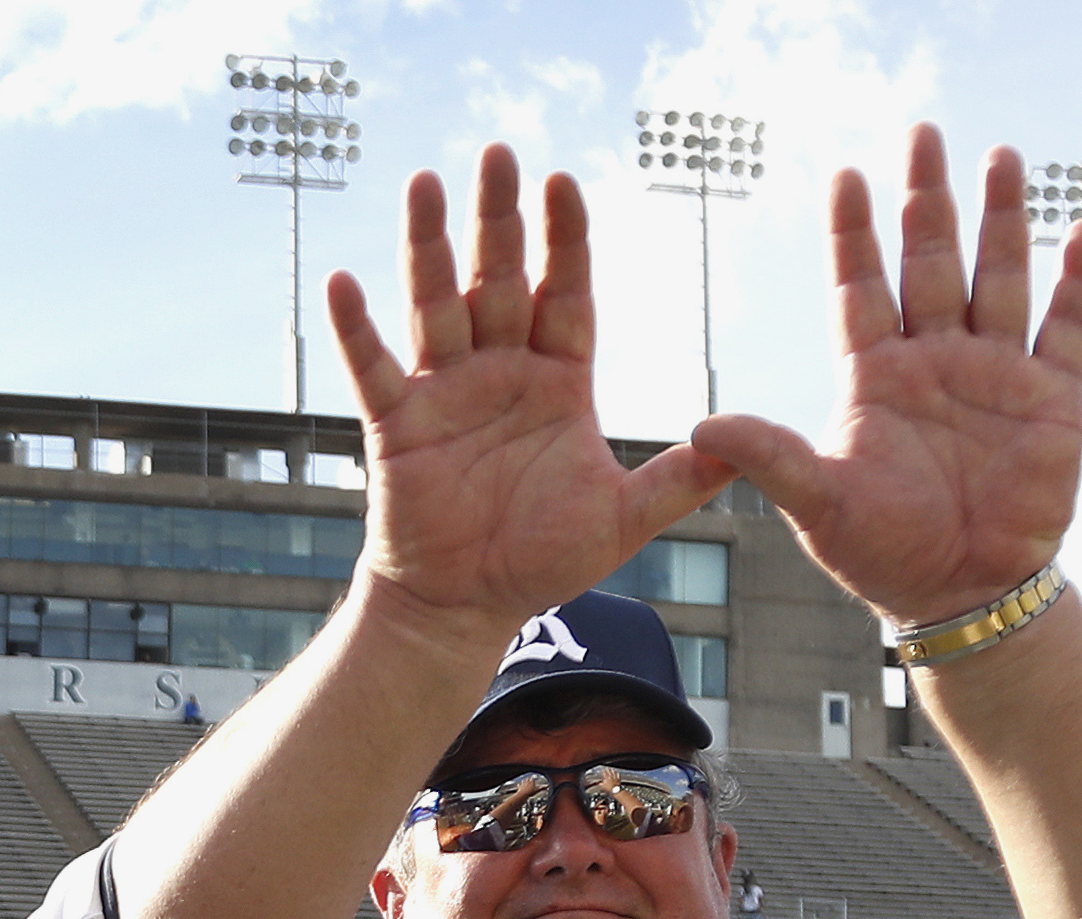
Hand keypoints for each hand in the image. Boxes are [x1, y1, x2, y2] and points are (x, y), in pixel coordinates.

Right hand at [328, 147, 733, 634]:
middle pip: (499, 280)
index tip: (564, 183)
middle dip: (500, 219)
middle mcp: (500, 370)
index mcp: (557, 380)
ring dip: (429, 246)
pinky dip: (356, 328)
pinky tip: (341, 282)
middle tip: (499, 153)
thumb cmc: (542, 558)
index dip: (565, 242)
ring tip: (425, 184)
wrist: (468, 603)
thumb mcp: (622, 519)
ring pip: (436, 304)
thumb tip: (741, 450)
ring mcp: (444, 391)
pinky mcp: (396, 423)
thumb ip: (678, 482)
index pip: (565, 295)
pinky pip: (372, 368)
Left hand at [695, 127, 1081, 628]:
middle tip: (923, 133)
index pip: (860, 286)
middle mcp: (934, 359)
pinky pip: (1065, 329)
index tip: (844, 175)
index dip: (853, 234)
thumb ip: (770, 458)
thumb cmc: (885, 552)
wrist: (963, 595)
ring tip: (999, 158)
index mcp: (876, 375)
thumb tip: (700, 426)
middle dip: (927, 200)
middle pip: (930, 262)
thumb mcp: (819, 505)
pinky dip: (1075, 284)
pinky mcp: (1050, 400)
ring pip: (997, 278)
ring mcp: (995, 374)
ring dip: (1000, 220)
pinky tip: (1076, 233)